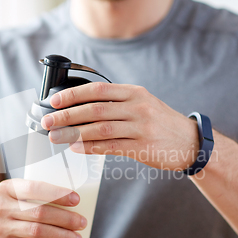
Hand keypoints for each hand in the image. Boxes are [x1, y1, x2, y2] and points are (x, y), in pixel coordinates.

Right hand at [0, 179, 86, 237]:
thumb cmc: (9, 205)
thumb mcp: (13, 191)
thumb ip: (35, 192)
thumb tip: (74, 198)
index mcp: (8, 188)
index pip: (35, 188)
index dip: (57, 193)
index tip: (76, 199)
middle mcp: (2, 207)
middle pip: (39, 213)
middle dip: (65, 218)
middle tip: (82, 222)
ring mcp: (2, 228)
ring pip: (36, 232)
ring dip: (61, 236)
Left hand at [41, 82, 198, 169]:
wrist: (189, 142)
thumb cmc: (160, 122)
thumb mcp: (142, 103)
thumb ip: (116, 103)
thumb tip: (80, 107)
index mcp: (134, 92)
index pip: (97, 90)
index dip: (73, 95)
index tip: (54, 101)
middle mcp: (137, 107)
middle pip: (95, 109)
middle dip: (67, 115)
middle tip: (48, 122)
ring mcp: (141, 127)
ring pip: (100, 129)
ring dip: (74, 133)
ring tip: (55, 137)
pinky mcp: (142, 147)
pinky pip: (111, 147)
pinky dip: (91, 147)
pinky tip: (76, 148)